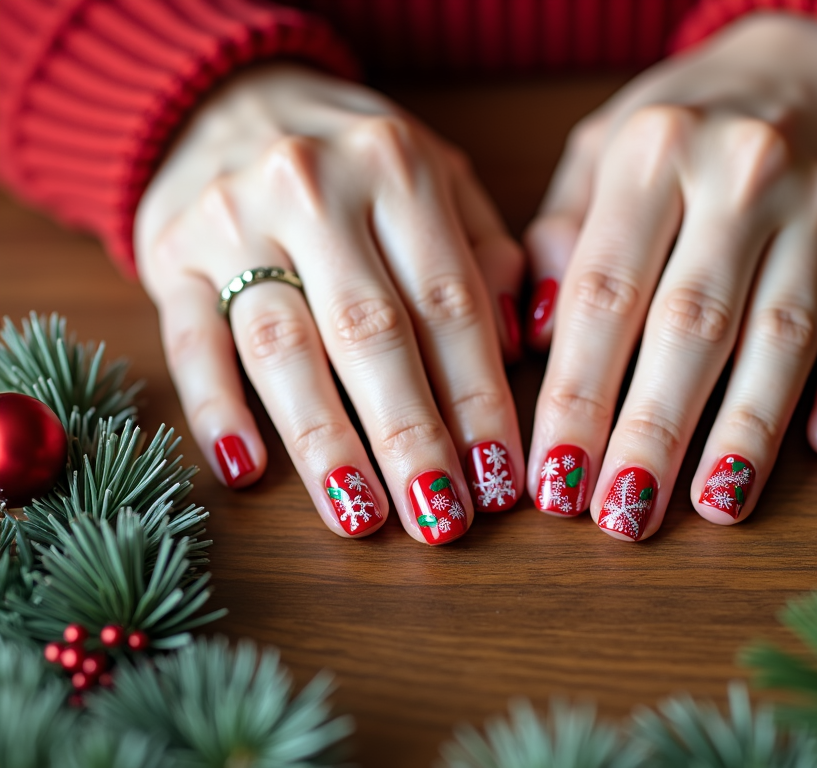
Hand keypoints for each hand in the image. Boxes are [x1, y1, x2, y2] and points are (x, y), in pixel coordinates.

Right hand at [135, 64, 524, 543]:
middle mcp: (313, 190)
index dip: (479, 399)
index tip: (502, 478)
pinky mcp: (168, 258)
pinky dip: (218, 410)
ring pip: (284, 347)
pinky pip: (192, 344)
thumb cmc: (352, 159)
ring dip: (325, 441)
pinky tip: (247, 471)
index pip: (449, 304)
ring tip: (361, 515)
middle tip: (440, 519)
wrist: (224, 101)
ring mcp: (232, 223)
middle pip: (371, 333)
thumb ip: (483, 250)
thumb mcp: (434, 173)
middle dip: (411, 436)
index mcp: (397, 168)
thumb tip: (514, 348)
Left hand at [523, 15, 816, 537]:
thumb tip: (538, 332)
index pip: (604, 294)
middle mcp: (742, 177)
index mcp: (654, 151)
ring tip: (712, 506)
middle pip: (690, 328)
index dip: (575, 395)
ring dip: (745, 432)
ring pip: (782, 338)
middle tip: (619, 515)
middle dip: (651, 433)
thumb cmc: (690, 116)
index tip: (551, 475)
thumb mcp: (605, 145)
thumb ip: (562, 229)